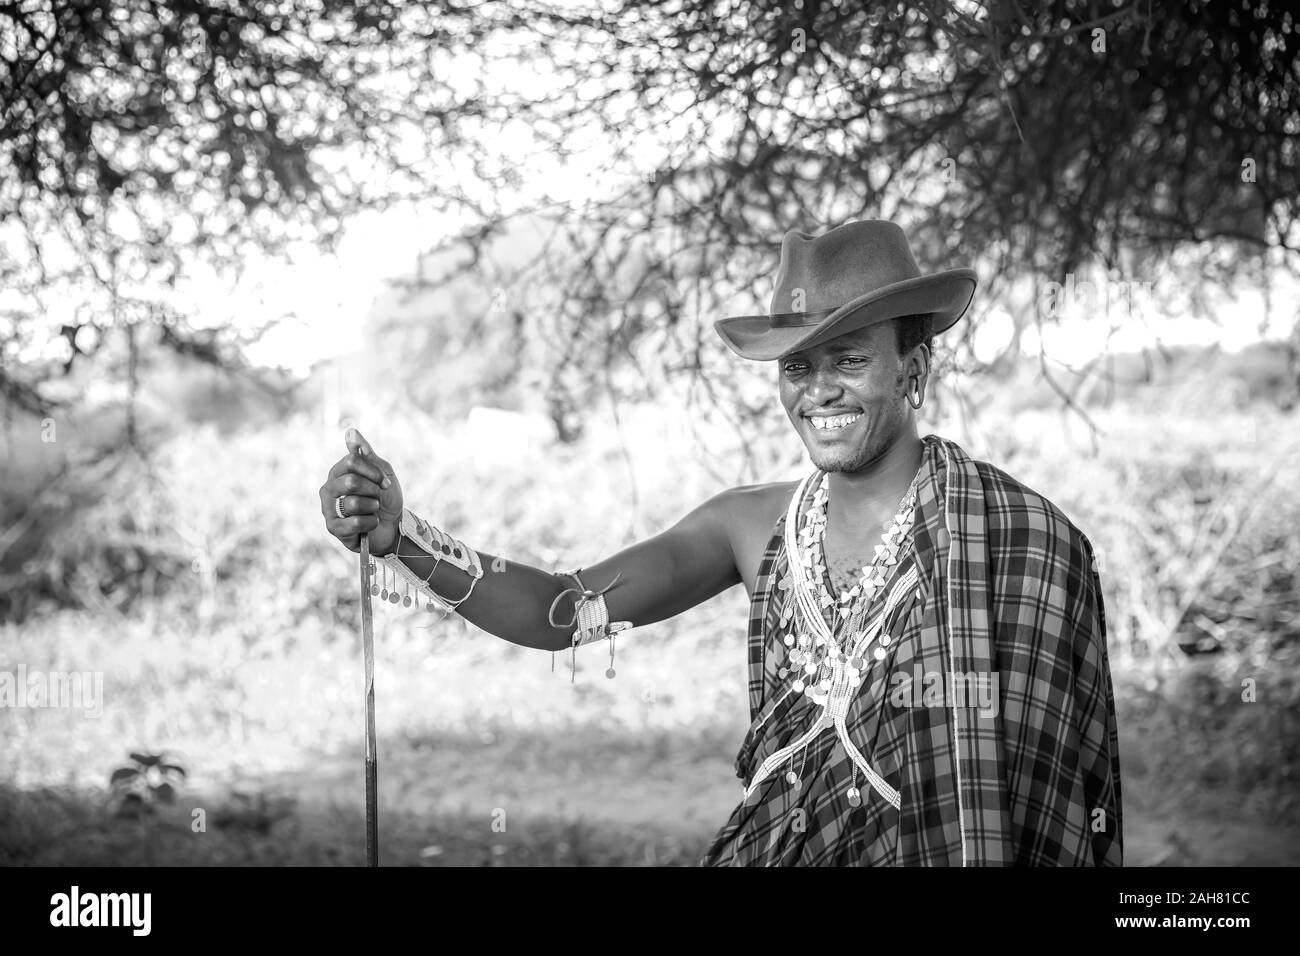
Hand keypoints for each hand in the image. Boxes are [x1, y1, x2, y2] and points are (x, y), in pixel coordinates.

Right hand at [319, 428, 403, 555]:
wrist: (393, 526)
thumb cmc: (385, 498)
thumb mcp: (382, 472)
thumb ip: (367, 453)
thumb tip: (351, 431)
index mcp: (338, 472)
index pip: (352, 461)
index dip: (374, 471)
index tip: (385, 482)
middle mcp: (328, 489)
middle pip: (351, 481)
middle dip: (373, 490)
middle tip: (378, 497)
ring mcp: (328, 509)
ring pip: (353, 503)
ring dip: (372, 507)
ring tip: (373, 510)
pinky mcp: (334, 528)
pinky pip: (355, 522)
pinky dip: (371, 523)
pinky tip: (371, 524)